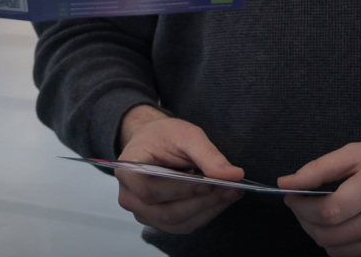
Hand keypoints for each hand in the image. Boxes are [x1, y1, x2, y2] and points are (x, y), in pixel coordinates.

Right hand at [112, 105, 244, 234]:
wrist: (152, 141)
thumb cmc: (163, 136)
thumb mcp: (186, 135)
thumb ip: (208, 154)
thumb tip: (234, 175)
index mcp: (127, 170)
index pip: (150, 191)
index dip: (181, 190)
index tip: (209, 182)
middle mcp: (129, 196)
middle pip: (166, 212)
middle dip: (202, 202)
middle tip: (230, 188)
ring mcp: (142, 212)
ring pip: (177, 223)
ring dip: (207, 210)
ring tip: (230, 193)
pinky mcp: (157, 219)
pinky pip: (182, 225)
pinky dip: (204, 214)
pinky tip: (219, 200)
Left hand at [279, 141, 360, 256]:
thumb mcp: (358, 152)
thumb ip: (318, 169)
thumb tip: (286, 183)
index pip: (328, 212)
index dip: (301, 208)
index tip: (292, 198)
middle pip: (329, 236)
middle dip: (306, 222)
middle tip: (303, 206)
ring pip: (340, 252)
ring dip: (322, 236)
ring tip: (325, 216)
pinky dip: (344, 246)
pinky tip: (347, 227)